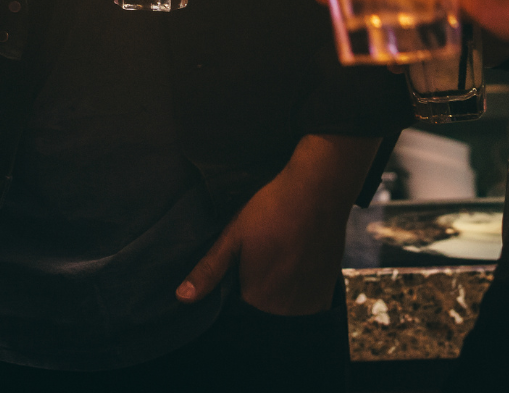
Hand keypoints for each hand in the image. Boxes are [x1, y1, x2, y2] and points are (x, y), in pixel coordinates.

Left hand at [177, 135, 366, 314]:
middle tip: (255, 271)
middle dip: (255, 303)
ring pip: (287, 318)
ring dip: (278, 305)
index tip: (235, 282)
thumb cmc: (273, 208)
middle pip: (263, 321)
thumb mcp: (234, 235)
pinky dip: (299, 301)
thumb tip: (181, 298)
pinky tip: (294, 273)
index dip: (234, 302)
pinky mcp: (328, 292)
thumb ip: (210, 270)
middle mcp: (287, 310)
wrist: (318, 188)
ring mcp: (311, 303)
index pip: (239, 319)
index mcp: (259, 299)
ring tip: (275, 270)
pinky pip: (309, 311)